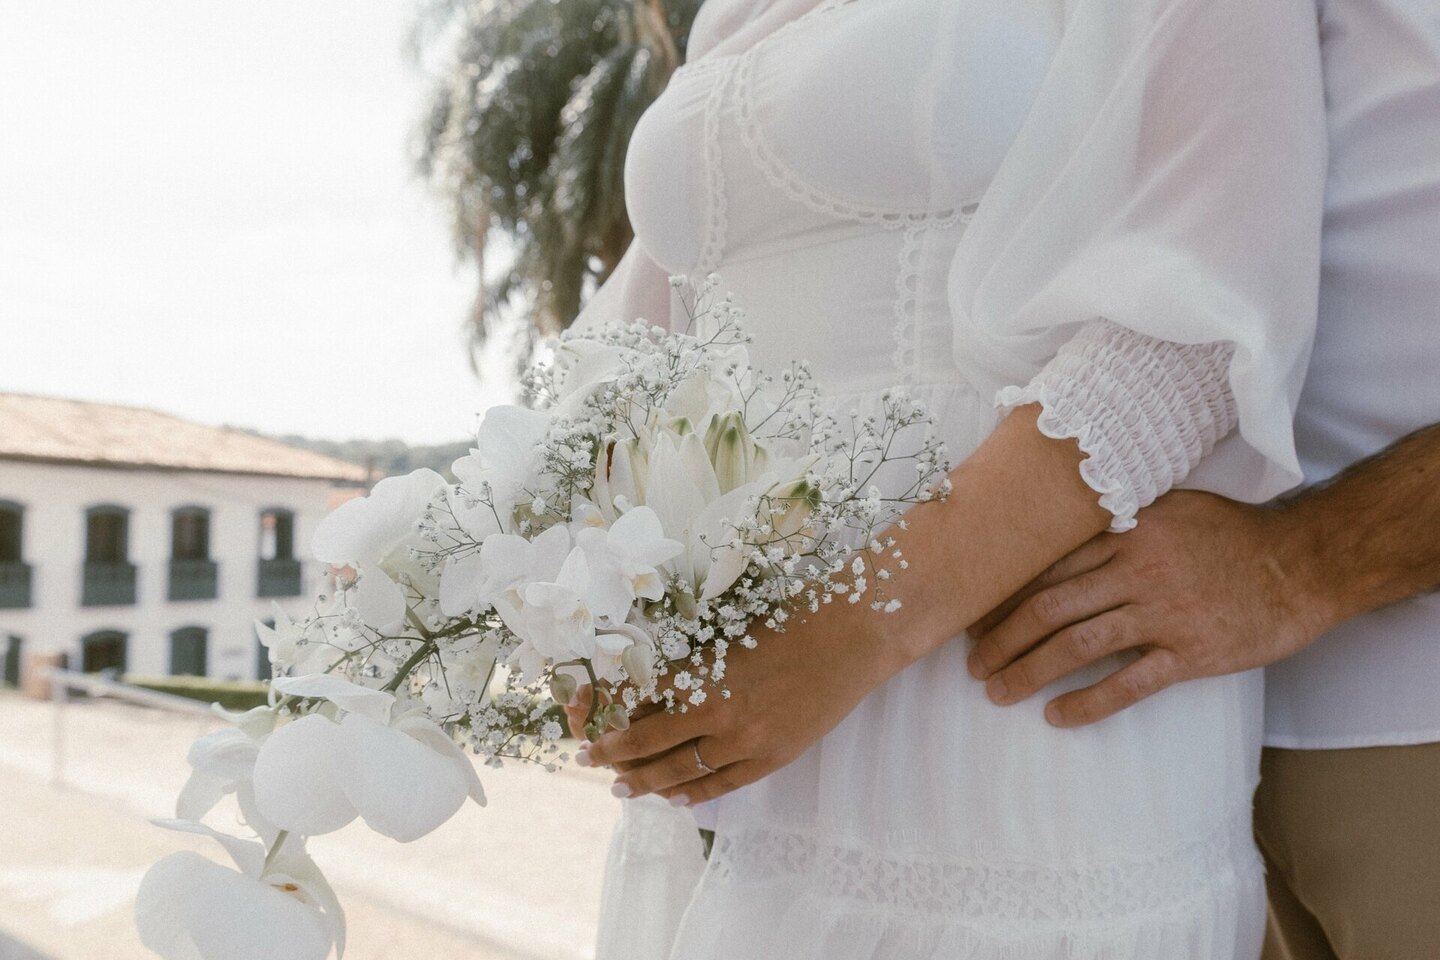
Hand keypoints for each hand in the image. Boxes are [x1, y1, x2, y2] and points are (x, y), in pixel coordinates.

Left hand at [576, 604, 897, 805]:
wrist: (851, 637)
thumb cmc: (791, 620)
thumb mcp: (730, 634)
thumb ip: (693, 664)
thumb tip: (653, 685)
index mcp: (699, 670)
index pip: (635, 698)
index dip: (605, 708)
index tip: (586, 712)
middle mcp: (713, 709)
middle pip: (646, 740)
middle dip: (610, 751)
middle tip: (587, 757)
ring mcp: (744, 739)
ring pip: (678, 770)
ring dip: (643, 780)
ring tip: (619, 788)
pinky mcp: (772, 757)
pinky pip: (722, 784)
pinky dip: (693, 794)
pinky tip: (672, 798)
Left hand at [966, 490, 1334, 726]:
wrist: (1301, 564)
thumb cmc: (1229, 534)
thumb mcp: (1166, 506)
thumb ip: (1113, 520)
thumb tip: (1054, 533)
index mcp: (1125, 530)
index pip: (1046, 566)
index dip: (1004, 595)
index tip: (975, 616)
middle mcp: (1137, 569)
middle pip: (1048, 606)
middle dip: (1001, 638)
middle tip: (972, 662)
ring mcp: (1164, 613)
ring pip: (1077, 645)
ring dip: (1029, 671)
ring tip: (998, 691)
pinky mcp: (1191, 653)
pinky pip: (1128, 684)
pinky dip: (1087, 703)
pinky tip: (1057, 716)